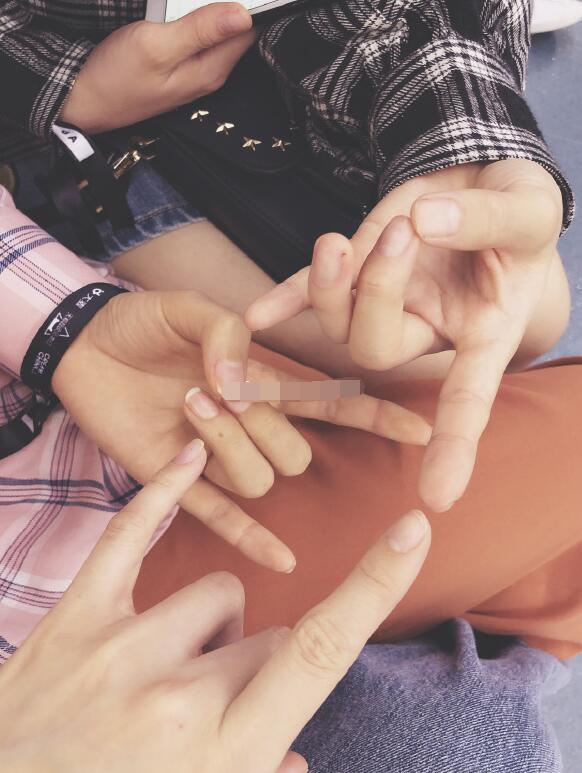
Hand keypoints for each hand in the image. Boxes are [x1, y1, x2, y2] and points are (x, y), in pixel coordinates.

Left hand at [0, 441, 430, 772]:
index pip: (321, 647)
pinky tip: (187, 451)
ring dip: (211, 628)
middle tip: (207, 710)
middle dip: (257, 663)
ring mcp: (122, 648)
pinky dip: (162, 492)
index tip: (414, 530)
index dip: (375, 583)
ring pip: (219, 591)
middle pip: (268, 631)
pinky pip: (130, 533)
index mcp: (225, 746)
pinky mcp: (75, 619)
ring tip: (164, 673)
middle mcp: (179, 691)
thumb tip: (290, 756)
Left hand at [53, 289, 430, 571]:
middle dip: (262, 423)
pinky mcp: (174, 478)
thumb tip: (241, 378)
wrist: (83, 345)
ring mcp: (213, 455)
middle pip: (293, 452)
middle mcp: (247, 425)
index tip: (421, 431)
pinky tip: (282, 560)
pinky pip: (220, 516)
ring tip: (187, 405)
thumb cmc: (141, 322)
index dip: (374, 418)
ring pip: (257, 478)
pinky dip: (250, 538)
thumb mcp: (184, 306)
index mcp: (261, 382)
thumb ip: (225, 331)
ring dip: (228, 444)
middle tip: (216, 387)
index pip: (331, 406)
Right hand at [59, 3, 253, 132]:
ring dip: (207, 14)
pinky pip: (197, 39)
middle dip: (227, 7)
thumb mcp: (156, 45)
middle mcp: (209, 74)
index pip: (249, 31)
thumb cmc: (115, 79)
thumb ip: (200, 30)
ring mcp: (195, 72)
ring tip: (182, 8)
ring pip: (216, 34)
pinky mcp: (179, 67)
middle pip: (235, 31)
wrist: (85, 101)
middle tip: (192, 4)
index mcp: (211, 70)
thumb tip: (242, 15)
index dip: (245, 5)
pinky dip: (192, 23)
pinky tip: (177, 16)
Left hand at [245, 159, 565, 511]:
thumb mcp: (526, 209)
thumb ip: (484, 220)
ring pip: (338, 326)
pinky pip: (309, 296)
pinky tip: (255, 316)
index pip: (469, 398)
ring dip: (330, 284)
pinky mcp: (355, 268)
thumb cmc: (519, 206)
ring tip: (348, 237)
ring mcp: (385, 303)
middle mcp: (427, 329)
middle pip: (378, 352)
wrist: (481, 179)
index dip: (455, 447)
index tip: (438, 498)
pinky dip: (283, 302)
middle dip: (378, 296)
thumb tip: (425, 223)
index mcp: (482, 332)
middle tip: (405, 234)